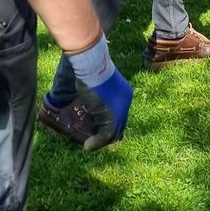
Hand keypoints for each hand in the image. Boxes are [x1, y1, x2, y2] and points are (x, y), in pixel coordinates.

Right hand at [67, 34, 132, 150]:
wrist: (92, 65)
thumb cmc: (91, 69)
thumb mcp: (96, 82)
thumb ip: (96, 95)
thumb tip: (83, 102)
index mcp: (124, 93)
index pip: (120, 114)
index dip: (109, 124)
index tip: (97, 131)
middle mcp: (126, 101)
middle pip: (119, 124)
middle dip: (106, 135)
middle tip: (94, 141)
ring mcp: (121, 109)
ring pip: (114, 131)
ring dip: (101, 141)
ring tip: (90, 144)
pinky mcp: (113, 115)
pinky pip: (107, 134)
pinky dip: (98, 142)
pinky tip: (88, 146)